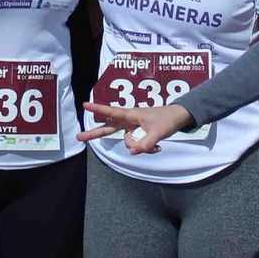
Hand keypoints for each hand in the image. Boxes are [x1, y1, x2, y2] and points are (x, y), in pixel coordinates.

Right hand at [76, 101, 192, 153]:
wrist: (179, 118)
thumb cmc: (167, 119)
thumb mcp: (158, 132)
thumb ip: (145, 143)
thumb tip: (132, 152)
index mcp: (131, 115)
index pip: (111, 112)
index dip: (98, 109)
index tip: (85, 105)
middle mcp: (129, 121)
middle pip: (108, 128)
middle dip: (94, 133)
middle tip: (79, 137)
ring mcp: (133, 129)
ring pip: (127, 142)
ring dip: (139, 147)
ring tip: (156, 145)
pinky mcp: (139, 135)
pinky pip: (137, 146)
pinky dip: (145, 149)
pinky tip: (157, 147)